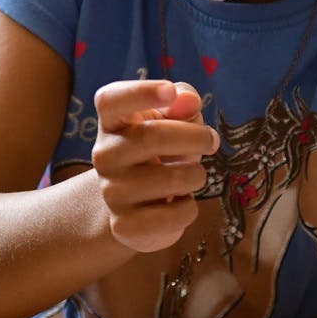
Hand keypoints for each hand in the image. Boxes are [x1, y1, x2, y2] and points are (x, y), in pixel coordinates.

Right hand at [88, 79, 216, 253]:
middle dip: (195, 137)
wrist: (134, 207)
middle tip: (212, 140)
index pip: (112, 100)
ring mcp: (112, 192)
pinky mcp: (124, 225)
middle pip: (151, 137)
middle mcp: (104, 155)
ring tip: (193, 176)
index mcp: (112, 122)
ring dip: (196, 175)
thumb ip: (182, 105)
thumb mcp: (171, 123)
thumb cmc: (159, 152)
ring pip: (171, 178)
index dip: (140, 92)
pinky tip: (179, 203)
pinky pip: (175, 214)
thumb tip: (188, 99)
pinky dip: (189, 208)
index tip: (169, 92)